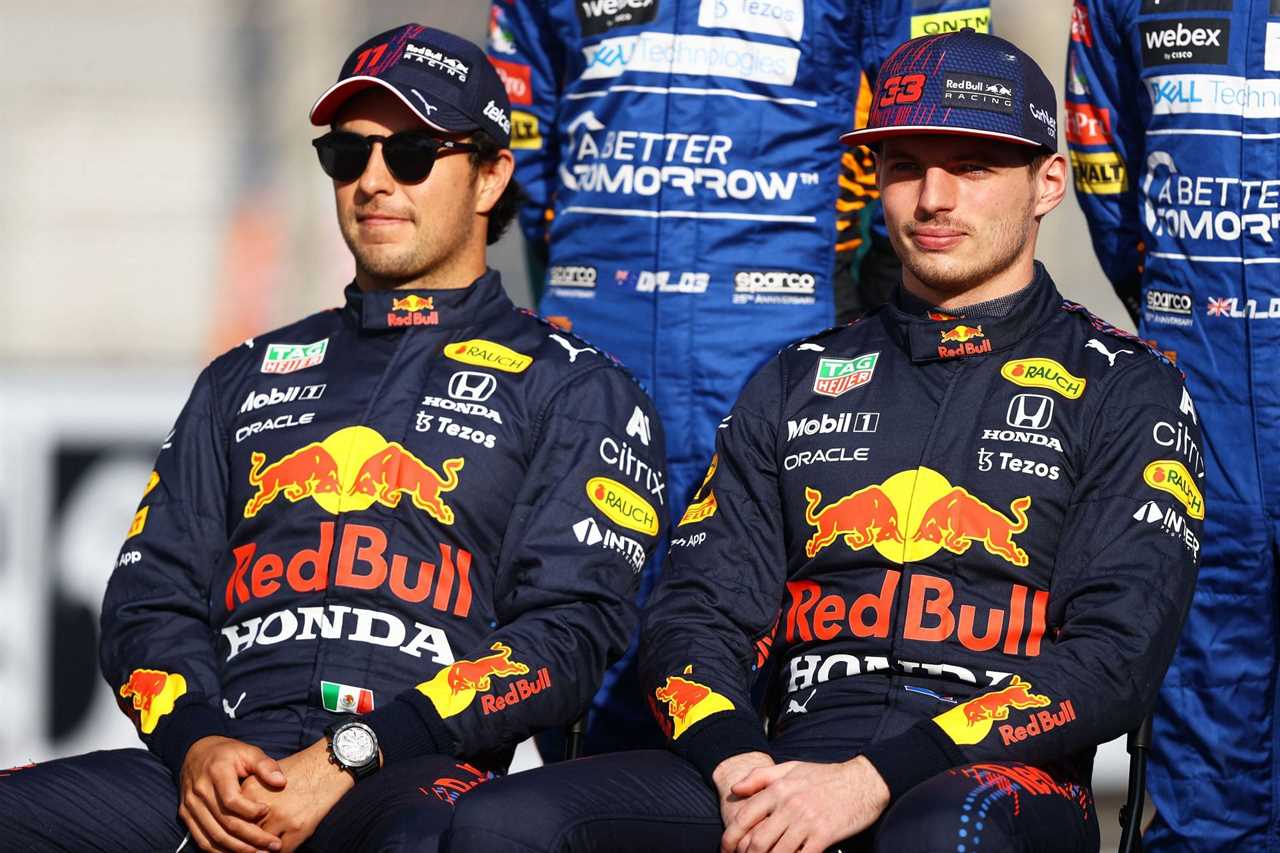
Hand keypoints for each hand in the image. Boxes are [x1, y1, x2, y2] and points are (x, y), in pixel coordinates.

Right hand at [179, 735, 284, 852]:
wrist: (196, 753)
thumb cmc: (228, 753)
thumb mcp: (248, 751)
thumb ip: (265, 765)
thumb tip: (281, 782)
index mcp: (216, 773)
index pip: (231, 800)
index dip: (251, 810)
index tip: (268, 811)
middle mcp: (200, 791)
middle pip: (225, 823)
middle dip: (251, 838)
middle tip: (273, 845)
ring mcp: (190, 806)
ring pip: (213, 836)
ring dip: (237, 849)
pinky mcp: (186, 816)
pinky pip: (202, 840)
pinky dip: (220, 851)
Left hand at [239, 738, 355, 852]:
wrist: (327, 767)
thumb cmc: (298, 770)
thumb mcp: (267, 777)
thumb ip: (250, 797)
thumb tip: (238, 821)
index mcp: (251, 791)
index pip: (233, 820)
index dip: (233, 832)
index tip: (233, 839)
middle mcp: (264, 806)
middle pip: (245, 835)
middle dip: (245, 843)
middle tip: (244, 846)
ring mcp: (282, 819)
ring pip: (260, 848)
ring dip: (260, 850)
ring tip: (262, 849)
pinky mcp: (298, 829)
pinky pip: (281, 851)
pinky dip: (278, 852)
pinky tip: (277, 848)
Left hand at [720, 756, 889, 852]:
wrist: (863, 781)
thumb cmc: (825, 776)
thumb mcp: (790, 768)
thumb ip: (760, 776)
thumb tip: (734, 789)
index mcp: (778, 789)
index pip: (744, 817)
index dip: (730, 838)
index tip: (726, 849)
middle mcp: (789, 805)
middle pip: (758, 841)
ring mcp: (807, 821)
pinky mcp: (824, 835)